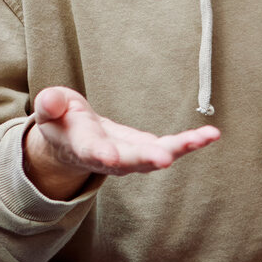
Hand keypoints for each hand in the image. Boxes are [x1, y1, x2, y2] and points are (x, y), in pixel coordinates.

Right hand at [22, 86, 219, 199]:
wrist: (74, 143)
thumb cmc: (61, 121)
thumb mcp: (51, 109)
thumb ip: (51, 105)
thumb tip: (52, 100)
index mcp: (82, 145)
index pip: (90, 150)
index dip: (100, 153)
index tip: (109, 156)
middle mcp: (109, 156)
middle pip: (128, 161)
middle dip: (146, 158)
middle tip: (164, 158)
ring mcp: (130, 155)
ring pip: (154, 156)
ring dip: (178, 149)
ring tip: (202, 138)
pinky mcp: (147, 148)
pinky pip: (170, 147)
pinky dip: (190, 142)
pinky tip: (211, 134)